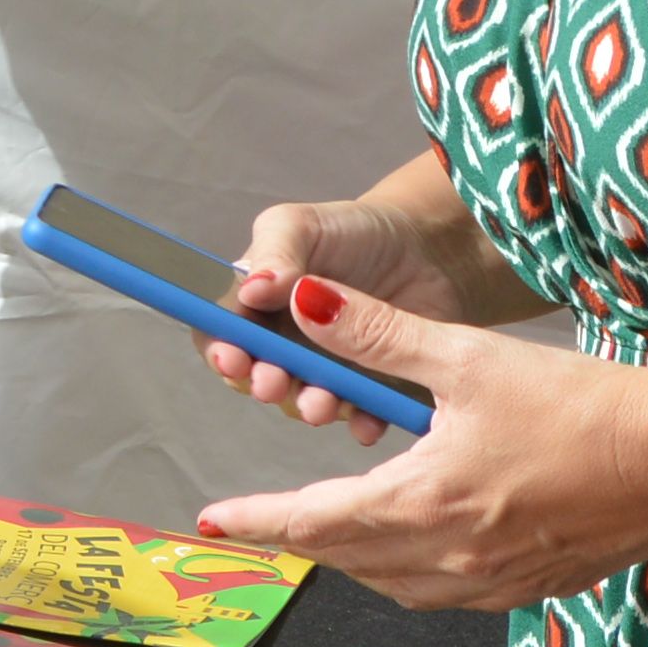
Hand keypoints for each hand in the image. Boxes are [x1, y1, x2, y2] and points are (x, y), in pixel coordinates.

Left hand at [187, 272, 647, 613]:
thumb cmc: (583, 405)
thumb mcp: (470, 358)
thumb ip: (379, 335)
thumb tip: (303, 302)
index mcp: (424, 503)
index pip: (312, 521)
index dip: (257, 520)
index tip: (212, 519)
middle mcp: (451, 559)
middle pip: (346, 558)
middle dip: (299, 536)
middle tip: (263, 518)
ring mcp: (495, 583)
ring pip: (393, 583)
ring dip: (353, 557)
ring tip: (331, 524)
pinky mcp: (534, 587)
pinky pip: (445, 594)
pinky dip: (410, 571)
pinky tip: (417, 542)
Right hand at [189, 195, 466, 421]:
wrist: (426, 247)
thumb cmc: (353, 232)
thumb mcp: (302, 225)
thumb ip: (273, 252)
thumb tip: (250, 290)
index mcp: (255, 305)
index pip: (222, 336)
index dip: (221, 352)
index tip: (232, 358)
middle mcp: (284, 344)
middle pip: (259, 376)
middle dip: (263, 384)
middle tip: (273, 382)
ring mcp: (326, 370)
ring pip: (306, 401)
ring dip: (308, 406)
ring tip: (320, 403)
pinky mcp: (371, 389)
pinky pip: (362, 414)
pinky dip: (362, 421)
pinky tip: (367, 420)